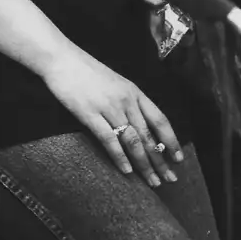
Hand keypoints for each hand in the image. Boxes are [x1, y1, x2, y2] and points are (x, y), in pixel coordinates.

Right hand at [43, 47, 182, 186]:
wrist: (61, 59)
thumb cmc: (85, 70)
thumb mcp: (115, 81)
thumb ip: (128, 100)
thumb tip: (140, 125)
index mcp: (134, 92)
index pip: (160, 120)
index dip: (172, 140)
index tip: (179, 158)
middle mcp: (125, 101)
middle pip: (148, 135)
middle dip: (160, 160)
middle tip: (170, 179)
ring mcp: (108, 108)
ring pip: (132, 141)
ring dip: (144, 164)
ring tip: (152, 181)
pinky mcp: (90, 114)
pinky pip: (109, 140)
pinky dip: (120, 157)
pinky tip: (126, 171)